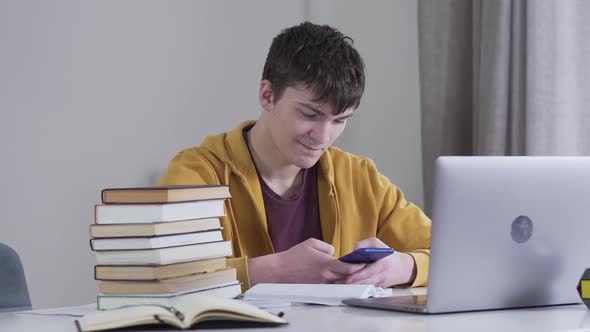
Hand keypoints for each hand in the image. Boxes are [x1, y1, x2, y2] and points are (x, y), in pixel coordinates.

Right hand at [248, 238, 365, 284]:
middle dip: (356, 272)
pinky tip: (337, 277)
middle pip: (348, 277)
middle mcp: (326, 276)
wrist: (279, 272)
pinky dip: (336, 282)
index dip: (359, 265)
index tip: (366, 261)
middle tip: (363, 267)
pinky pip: (331, 285)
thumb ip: (327, 247)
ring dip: (346, 278)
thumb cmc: (294, 256)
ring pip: (340, 282)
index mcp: (327, 264)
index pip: (350, 267)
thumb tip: (334, 253)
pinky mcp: (318, 289)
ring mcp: (322, 284)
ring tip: (352, 272)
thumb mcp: (311, 243)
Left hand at [334, 237, 416, 286]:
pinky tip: (346, 287)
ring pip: (363, 287)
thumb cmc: (387, 254)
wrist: (402, 268)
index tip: (346, 278)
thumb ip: (365, 244)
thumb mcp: (377, 243)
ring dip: (351, 287)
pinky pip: (366, 289)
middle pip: (363, 282)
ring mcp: (380, 284)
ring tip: (338, 285)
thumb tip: (354, 249)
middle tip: (337, 283)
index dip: (356, 276)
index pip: (368, 272)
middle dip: (350, 283)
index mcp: (382, 265)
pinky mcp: (378, 288)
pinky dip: (356, 288)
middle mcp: (381, 276)